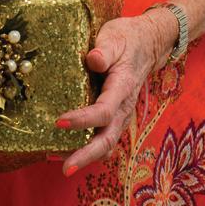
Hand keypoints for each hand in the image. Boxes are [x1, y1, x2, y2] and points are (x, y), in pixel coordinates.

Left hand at [52, 9, 173, 176]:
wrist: (148, 44)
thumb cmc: (128, 39)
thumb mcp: (115, 37)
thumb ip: (105, 49)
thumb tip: (93, 59)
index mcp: (122, 87)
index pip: (103, 110)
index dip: (82, 119)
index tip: (59, 121)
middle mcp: (123, 107)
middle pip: (107, 139)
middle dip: (85, 155)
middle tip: (64, 168)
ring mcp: (120, 115)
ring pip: (106, 144)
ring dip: (84, 156)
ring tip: (56, 161)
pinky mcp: (114, 117)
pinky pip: (102, 138)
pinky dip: (85, 148)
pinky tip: (62, 149)